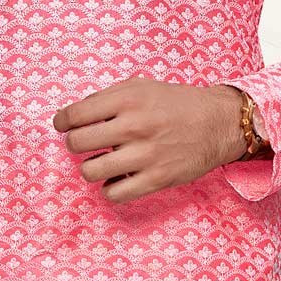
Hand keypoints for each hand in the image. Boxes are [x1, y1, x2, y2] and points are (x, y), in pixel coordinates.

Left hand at [52, 77, 248, 202]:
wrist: (218, 123)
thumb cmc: (176, 104)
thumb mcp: (141, 87)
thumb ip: (107, 98)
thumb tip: (72, 117)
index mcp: (128, 99)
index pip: (74, 115)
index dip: (62, 122)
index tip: (64, 126)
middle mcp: (135, 126)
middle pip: (77, 143)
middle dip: (75, 144)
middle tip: (85, 143)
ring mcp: (146, 155)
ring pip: (90, 171)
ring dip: (90, 168)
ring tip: (102, 162)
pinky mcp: (156, 179)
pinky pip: (114, 194)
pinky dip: (110, 188)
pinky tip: (117, 178)